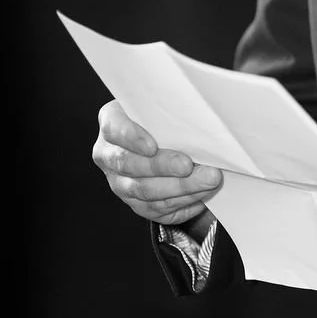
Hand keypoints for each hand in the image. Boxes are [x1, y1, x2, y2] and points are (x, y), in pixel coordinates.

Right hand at [92, 100, 222, 227]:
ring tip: (207, 180)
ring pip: (144, 190)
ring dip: (179, 187)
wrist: (166, 142)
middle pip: (128, 164)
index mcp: (112, 123)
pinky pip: (157, 208)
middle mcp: (109, 155)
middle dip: (162, 166)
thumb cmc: (164, 121)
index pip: (113, 129)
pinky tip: (201, 196)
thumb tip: (199, 120)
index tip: (153, 145)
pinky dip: (181, 203)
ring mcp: (120, 182)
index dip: (131, 138)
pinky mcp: (136, 203)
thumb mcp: (163, 109)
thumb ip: (171, 111)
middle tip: (189, 165)